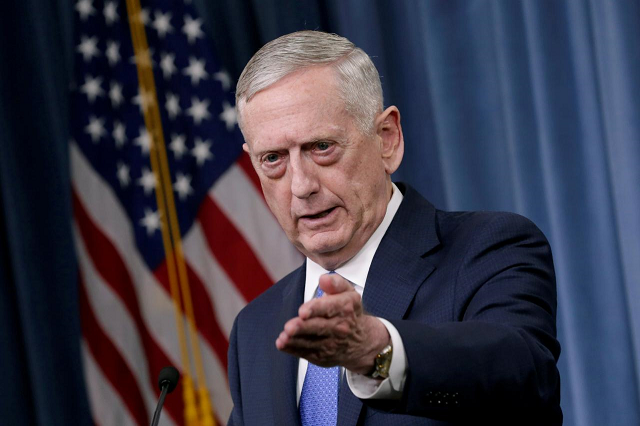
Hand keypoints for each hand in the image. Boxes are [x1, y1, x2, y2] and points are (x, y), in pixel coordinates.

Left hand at [275, 273, 389, 374]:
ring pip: (311, 342)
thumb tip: (324, 279)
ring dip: (295, 340)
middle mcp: (340, 327)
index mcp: (345, 308)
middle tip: (290, 327)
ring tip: (283, 337)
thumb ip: (335, 283)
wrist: (362, 341)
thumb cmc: (350, 313)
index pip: (329, 307)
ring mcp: (331, 344)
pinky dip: (293, 349)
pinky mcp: (323, 356)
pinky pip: (306, 353)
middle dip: (303, 327)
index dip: (315, 309)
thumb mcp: (348, 293)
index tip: (303, 311)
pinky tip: (283, 344)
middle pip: (319, 327)